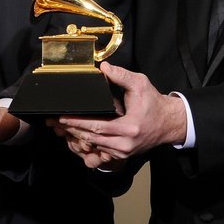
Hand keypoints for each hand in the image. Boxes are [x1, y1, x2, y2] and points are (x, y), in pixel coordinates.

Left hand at [53, 62, 185, 167]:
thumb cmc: (154, 103)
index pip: (97, 126)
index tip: (62, 116)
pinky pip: (101, 150)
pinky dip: (88, 143)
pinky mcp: (123, 155)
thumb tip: (104, 67)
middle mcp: (125, 144)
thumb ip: (121, 75)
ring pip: (95, 146)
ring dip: (77, 137)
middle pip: (92, 139)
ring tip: (61, 128)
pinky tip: (76, 135)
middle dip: (72, 130)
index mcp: (129, 128)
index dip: (78, 122)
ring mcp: (124, 152)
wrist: (169, 122)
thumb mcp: (140, 84)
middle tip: (54, 122)